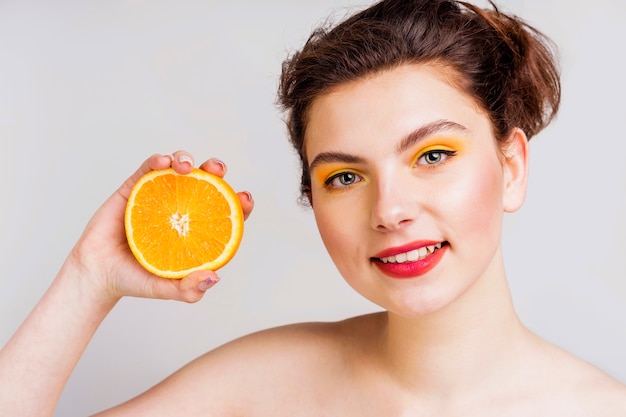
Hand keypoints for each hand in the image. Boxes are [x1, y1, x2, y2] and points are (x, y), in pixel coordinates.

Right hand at [67, 151, 253, 304]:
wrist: (97, 274)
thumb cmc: (135, 280)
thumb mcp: (166, 289)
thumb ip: (189, 289)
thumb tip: (215, 277)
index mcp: (196, 229)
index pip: (225, 211)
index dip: (240, 203)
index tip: (245, 199)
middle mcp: (181, 208)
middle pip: (206, 182)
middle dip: (217, 171)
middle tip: (219, 171)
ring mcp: (160, 195)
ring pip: (179, 168)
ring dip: (187, 159)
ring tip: (187, 167)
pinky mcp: (135, 187)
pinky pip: (149, 168)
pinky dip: (158, 160)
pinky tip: (164, 162)